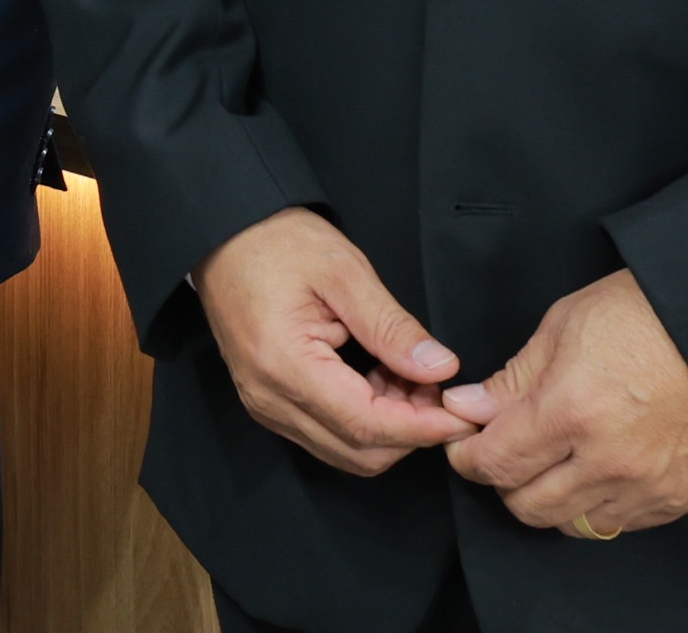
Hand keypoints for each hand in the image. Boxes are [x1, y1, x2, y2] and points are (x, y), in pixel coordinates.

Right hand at [195, 207, 479, 476]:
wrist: (223, 235)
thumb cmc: (278, 242)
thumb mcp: (344, 271)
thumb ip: (392, 326)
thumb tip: (441, 368)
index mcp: (285, 365)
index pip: (367, 424)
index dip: (422, 428)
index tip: (463, 415)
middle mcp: (270, 400)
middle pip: (359, 453)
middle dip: (410, 431)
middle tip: (437, 387)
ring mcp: (266, 407)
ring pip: (345, 452)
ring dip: (389, 429)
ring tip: (409, 379)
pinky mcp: (268, 404)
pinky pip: (326, 436)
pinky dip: (364, 423)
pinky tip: (379, 381)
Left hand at [442, 268, 687, 536]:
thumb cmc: (644, 313)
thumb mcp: (563, 326)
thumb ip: (513, 379)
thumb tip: (469, 408)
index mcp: (571, 411)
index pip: (497, 463)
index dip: (468, 458)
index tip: (465, 445)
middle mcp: (608, 461)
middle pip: (528, 506)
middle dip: (504, 482)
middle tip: (505, 452)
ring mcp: (648, 487)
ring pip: (573, 524)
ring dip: (550, 499)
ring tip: (552, 462)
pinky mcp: (680, 498)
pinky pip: (621, 523)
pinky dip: (597, 505)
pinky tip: (596, 470)